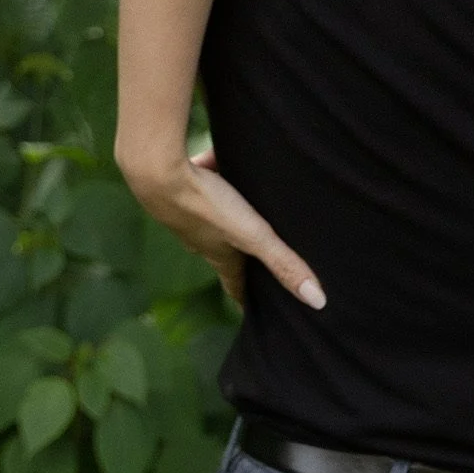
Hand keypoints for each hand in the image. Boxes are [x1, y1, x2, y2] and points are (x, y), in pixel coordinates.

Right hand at [126, 144, 324, 311]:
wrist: (157, 172)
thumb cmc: (207, 205)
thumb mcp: (252, 233)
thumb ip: (283, 261)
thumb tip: (316, 300)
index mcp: (221, 253)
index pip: (235, 284)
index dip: (246, 298)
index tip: (256, 312)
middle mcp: (202, 238)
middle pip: (225, 250)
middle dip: (242, 255)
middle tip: (257, 261)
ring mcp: (188, 214)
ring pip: (214, 215)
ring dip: (229, 212)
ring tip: (244, 207)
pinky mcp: (181, 187)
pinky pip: (206, 180)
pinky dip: (216, 174)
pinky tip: (223, 160)